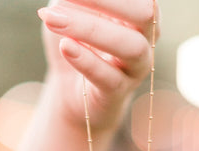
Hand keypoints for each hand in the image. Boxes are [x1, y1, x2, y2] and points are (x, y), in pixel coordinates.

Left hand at [38, 0, 159, 131]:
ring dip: (90, 29)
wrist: (70, 91)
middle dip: (105, 1)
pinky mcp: (119, 93)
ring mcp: (136, 69)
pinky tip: (65, 46)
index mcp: (140, 12)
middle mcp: (146, 39)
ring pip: (131, 47)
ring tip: (53, 19)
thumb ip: (72, 1)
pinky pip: (109, 78)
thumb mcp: (69, 12)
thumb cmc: (75, 42)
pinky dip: (86, 60)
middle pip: (144, 13)